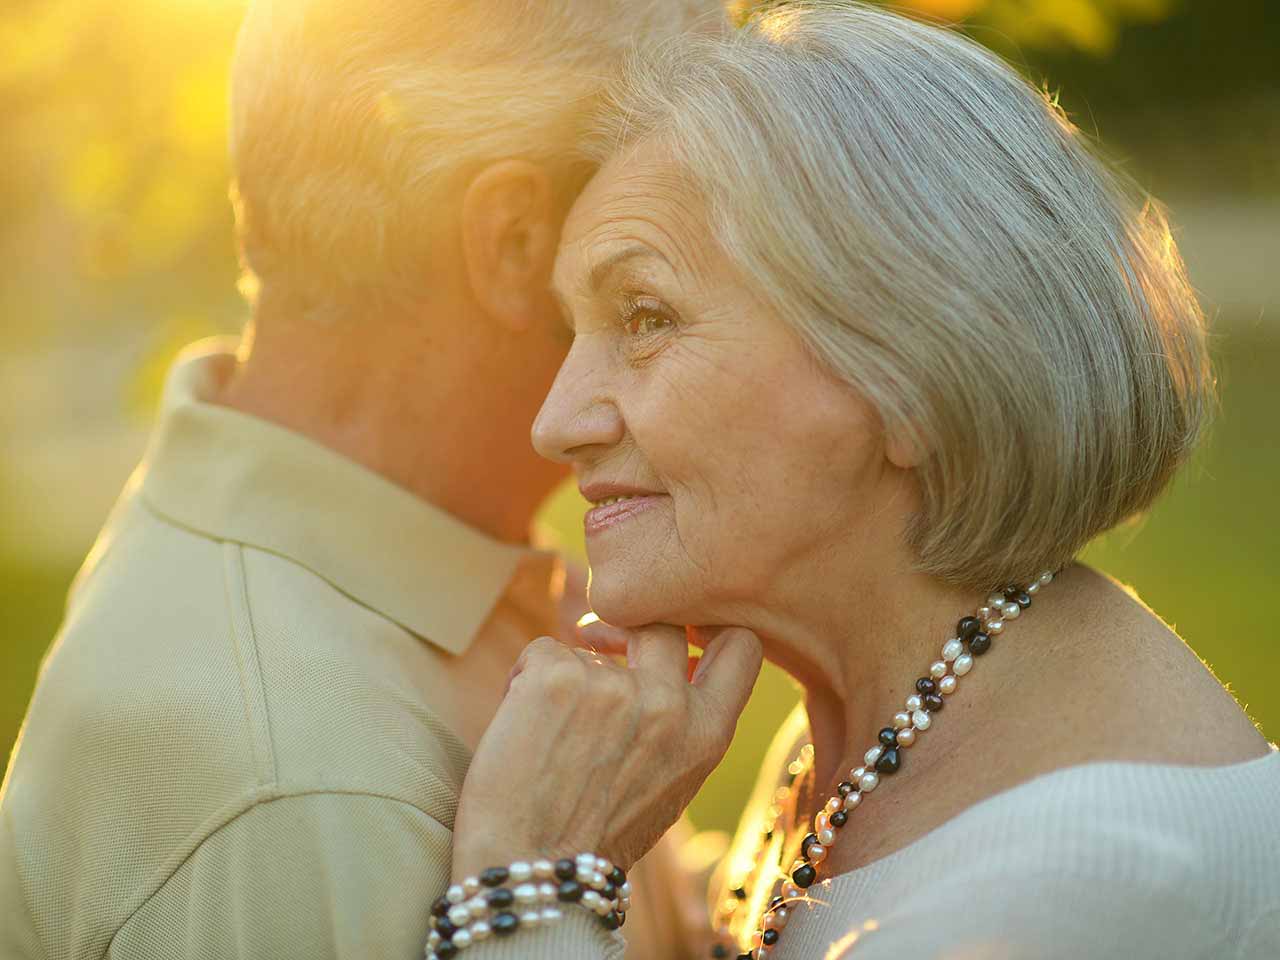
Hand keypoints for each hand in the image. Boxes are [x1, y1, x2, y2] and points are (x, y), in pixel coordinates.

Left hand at [451, 624, 762, 880]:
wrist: (528, 872)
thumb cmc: (592, 840)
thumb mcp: (669, 788)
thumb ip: (679, 727)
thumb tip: (672, 664)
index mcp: (706, 735)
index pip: (741, 646)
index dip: (708, 629)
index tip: (678, 633)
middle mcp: (669, 704)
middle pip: (661, 624)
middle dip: (629, 627)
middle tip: (599, 641)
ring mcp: (614, 686)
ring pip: (589, 647)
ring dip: (565, 676)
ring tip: (544, 733)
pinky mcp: (556, 676)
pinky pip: (544, 651)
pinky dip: (526, 679)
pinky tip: (518, 725)